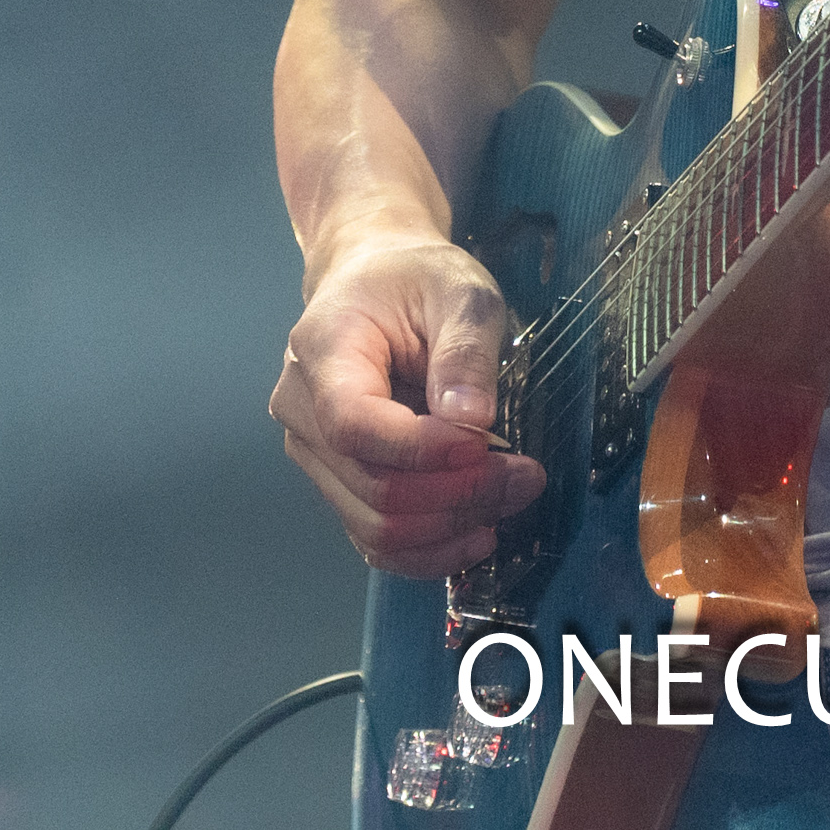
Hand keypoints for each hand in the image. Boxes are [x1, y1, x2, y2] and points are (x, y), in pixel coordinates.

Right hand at [269, 231, 548, 576]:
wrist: (376, 281)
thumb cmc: (415, 280)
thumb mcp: (459, 290)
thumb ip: (466, 349)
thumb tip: (472, 419)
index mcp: (322, 350)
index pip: (355, 424)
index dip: (423, 449)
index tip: (486, 444)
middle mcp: (302, 411)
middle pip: (372, 488)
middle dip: (459, 494)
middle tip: (527, 475)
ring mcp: (315, 455)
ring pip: (375, 528)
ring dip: (453, 527)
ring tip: (512, 496)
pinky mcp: (338, 484)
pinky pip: (377, 542)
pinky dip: (432, 549)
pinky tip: (479, 530)